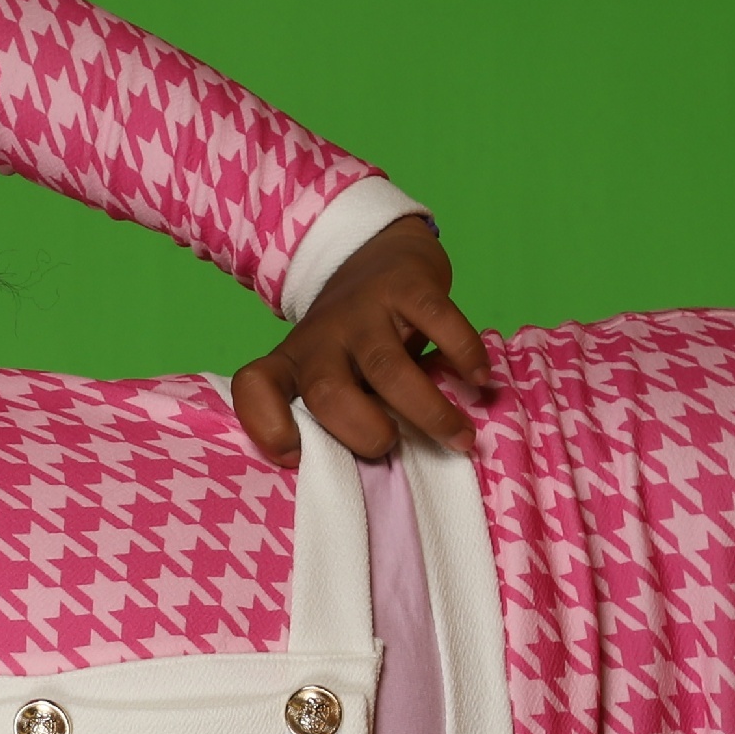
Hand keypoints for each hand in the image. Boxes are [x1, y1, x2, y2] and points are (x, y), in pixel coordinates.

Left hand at [229, 215, 490, 463]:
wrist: (374, 254)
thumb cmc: (354, 341)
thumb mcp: (331, 374)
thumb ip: (340, 417)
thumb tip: (378, 479)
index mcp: (293, 363)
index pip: (255, 387)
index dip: (265, 423)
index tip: (293, 455)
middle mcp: (321, 337)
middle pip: (327, 392)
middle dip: (363, 432)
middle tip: (393, 449)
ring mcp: (363, 310)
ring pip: (386, 367)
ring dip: (428, 411)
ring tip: (461, 439)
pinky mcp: (406, 286)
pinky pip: (437, 321)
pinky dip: (462, 355)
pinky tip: (479, 381)